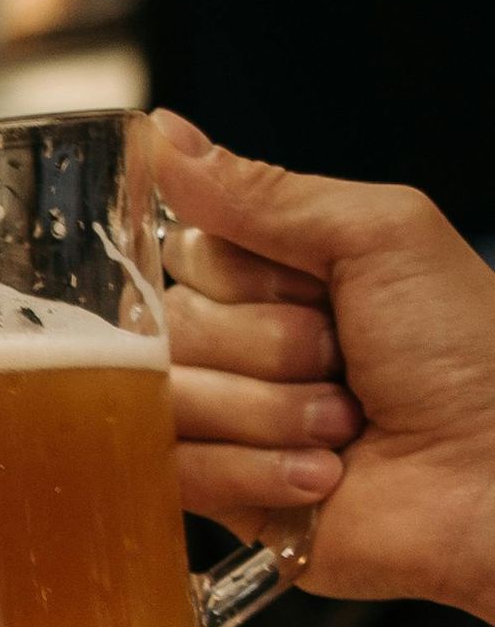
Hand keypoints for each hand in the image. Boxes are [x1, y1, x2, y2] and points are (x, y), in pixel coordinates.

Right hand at [155, 110, 494, 618]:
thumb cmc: (470, 359)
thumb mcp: (381, 236)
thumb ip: (261, 191)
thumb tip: (161, 130)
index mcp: (284, 274)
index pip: (188, 249)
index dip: (242, 273)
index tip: (316, 289)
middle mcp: (249, 344)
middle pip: (171, 323)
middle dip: (265, 346)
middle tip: (342, 363)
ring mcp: (232, 422)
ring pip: (168, 396)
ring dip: (269, 412)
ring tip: (344, 427)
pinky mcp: (224, 496)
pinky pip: (175, 470)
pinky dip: (257, 470)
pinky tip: (324, 477)